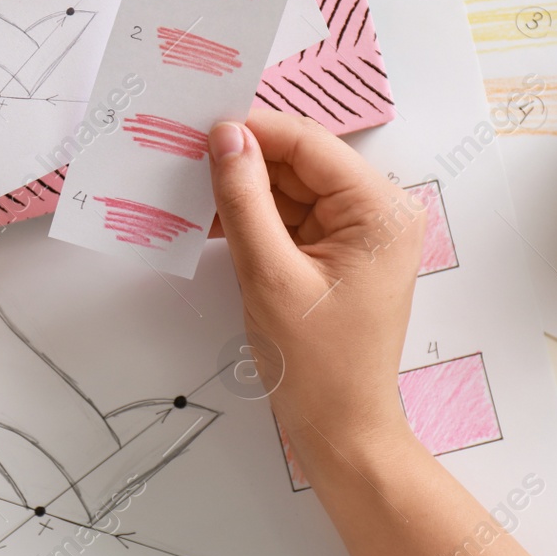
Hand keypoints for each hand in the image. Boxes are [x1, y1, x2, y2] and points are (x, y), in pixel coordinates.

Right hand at [208, 110, 548, 555]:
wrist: (340, 431)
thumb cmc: (318, 364)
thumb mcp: (270, 274)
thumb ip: (244, 199)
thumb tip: (224, 135)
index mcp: (379, 208)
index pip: (308, 143)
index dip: (251, 129)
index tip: (195, 124)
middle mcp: (376, 211)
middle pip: (297, 162)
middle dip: (240, 160)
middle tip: (177, 153)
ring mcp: (355, 233)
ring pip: (287, 189)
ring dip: (239, 191)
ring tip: (182, 188)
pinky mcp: (334, 254)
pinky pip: (286, 218)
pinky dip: (249, 218)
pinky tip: (206, 221)